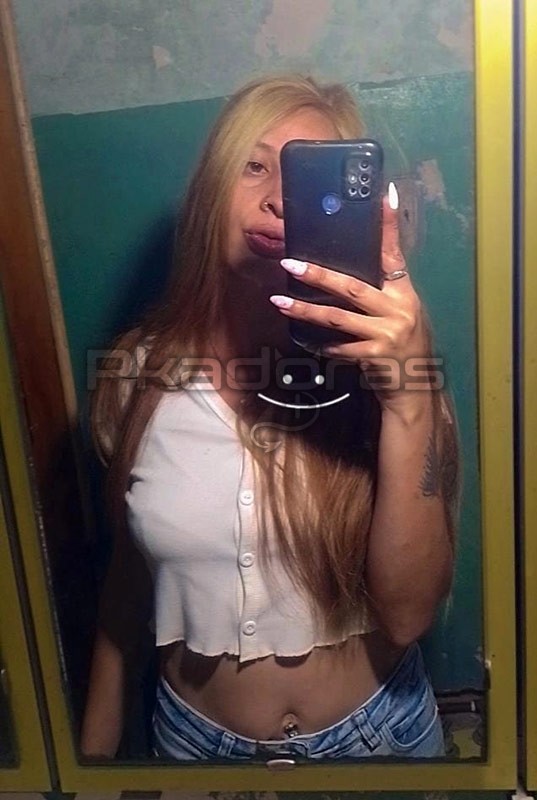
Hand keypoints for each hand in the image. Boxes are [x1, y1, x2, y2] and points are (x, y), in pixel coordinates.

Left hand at [270, 190, 432, 413]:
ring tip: (279, 301)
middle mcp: (399, 310)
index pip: (394, 254)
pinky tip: (301, 339)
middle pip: (353, 286)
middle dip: (318, 274)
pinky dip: (320, 344)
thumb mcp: (400, 314)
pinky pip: (340, 348)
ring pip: (338, 318)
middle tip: (289, 263)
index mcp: (404, 294)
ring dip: (305, 310)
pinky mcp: (375, 357)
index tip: (382, 196)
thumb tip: (346, 274)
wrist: (413, 389)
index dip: (387, 226)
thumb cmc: (401, 347)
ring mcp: (387, 334)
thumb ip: (380, 295)